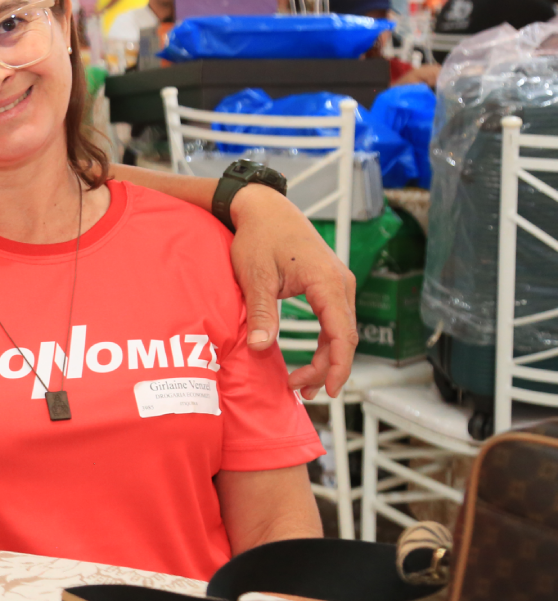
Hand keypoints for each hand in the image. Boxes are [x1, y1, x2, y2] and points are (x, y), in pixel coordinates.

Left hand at [229, 184, 356, 399]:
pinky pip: (334, 321)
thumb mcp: (255, 276)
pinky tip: (310, 362)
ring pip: (340, 332)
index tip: (327, 390)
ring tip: (301, 384)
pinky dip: (324, 344)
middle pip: (344, 337)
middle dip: (326, 369)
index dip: (336, 366)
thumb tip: (259, 347)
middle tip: (300, 391)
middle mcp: (341, 284)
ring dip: (325, 359)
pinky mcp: (329, 285)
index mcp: (327, 282)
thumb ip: (261, 312)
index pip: (342, 334)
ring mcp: (338, 284)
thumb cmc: (259, 237)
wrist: (265, 209)